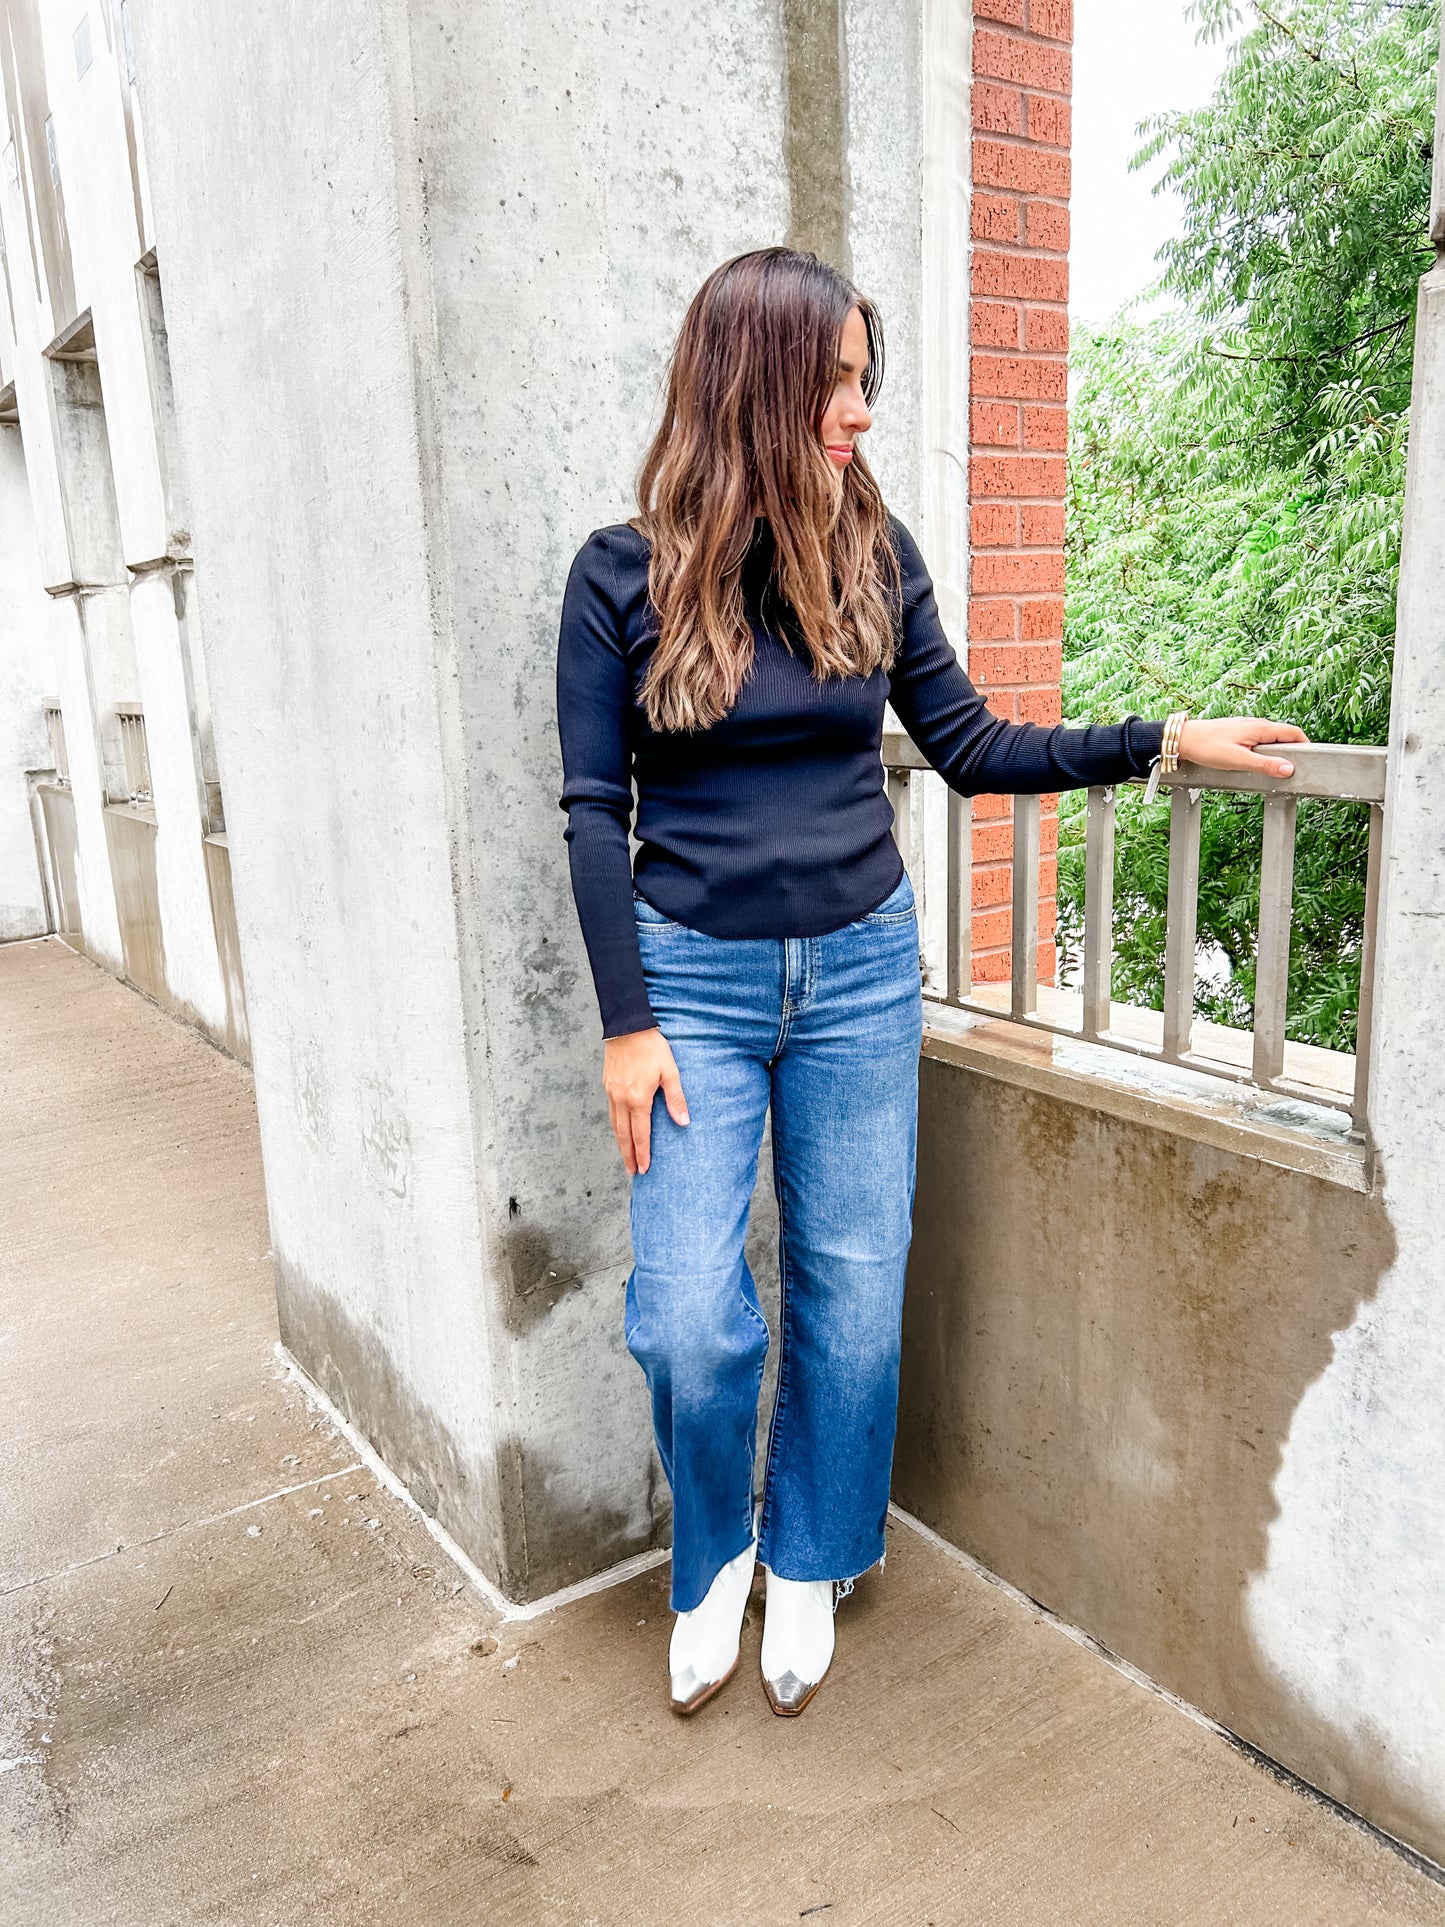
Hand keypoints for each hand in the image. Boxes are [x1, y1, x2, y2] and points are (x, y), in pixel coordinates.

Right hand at [603, 1027, 689, 1175]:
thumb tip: (683, 1122)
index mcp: (638, 1099)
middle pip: (624, 1135)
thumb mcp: (670, 1072)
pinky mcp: (607, 1085)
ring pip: (614, 1125)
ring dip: (620, 1143)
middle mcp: (621, 1100)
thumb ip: (676, 1099)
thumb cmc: (651, 1048)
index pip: (640, 1134)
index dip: (642, 1153)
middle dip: (628, 1155)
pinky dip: (615, 1127)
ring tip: (625, 1157)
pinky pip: (611, 1112)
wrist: (627, 1027)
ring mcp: (612, 1093)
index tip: (644, 1168)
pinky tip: (619, 1131)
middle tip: (632, 1172)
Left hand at [1178, 717, 1309, 780]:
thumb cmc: (1207, 747)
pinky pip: (1258, 739)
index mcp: (1260, 728)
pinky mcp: (1237, 732)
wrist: (1184, 738)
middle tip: (1295, 767)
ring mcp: (1246, 726)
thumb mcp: (1239, 760)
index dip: (1305, 744)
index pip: (1293, 732)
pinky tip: (1258, 761)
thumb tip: (1288, 768)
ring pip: (1270, 737)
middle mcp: (1255, 724)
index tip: (1311, 759)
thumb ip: (1265, 765)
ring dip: (1278, 750)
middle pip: (1284, 735)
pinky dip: (1265, 749)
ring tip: (1278, 767)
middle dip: (1293, 750)